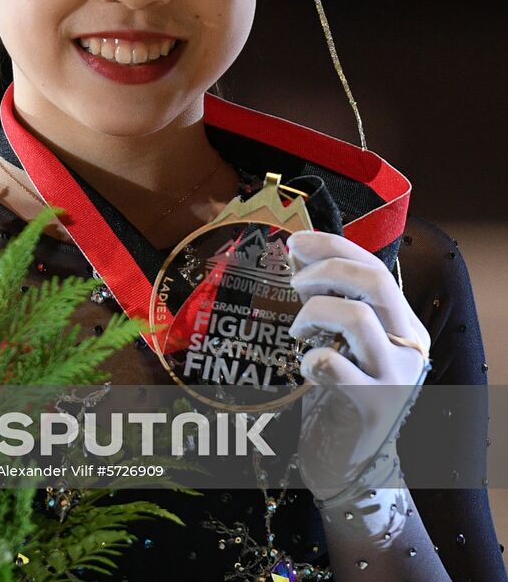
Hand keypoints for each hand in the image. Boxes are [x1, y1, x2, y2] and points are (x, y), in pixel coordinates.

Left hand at [286, 230, 430, 499]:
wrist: (349, 460)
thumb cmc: (340, 390)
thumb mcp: (338, 335)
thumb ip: (326, 294)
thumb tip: (298, 249)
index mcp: (404, 323)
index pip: (375, 267)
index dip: (334, 246)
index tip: (295, 242)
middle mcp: (409, 345)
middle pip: (377, 282)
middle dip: (327, 270)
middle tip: (294, 284)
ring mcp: (395, 376)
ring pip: (358, 317)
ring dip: (314, 313)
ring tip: (297, 332)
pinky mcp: (374, 406)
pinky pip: (336, 366)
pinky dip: (311, 358)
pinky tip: (306, 365)